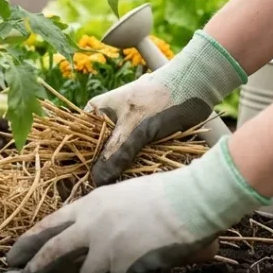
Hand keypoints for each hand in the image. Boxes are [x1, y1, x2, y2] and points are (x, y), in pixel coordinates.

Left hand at [6, 139, 269, 272]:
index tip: (12, 257)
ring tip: (127, 262)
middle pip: (50, 255)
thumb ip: (100, 217)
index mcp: (89, 205)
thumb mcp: (122, 196)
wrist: (192, 200)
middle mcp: (90, 226)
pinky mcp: (123, 267)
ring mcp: (106, 248)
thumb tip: (85, 240)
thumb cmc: (166, 194)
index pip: (47, 226)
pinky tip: (144, 266)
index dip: (27, 243)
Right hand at [88, 30, 248, 185]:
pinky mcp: (143, 135)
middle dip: (99, 169)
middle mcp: (108, 118)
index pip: (77, 139)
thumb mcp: (135, 128)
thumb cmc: (160, 100)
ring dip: (118, 169)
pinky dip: (135, 165)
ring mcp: (126, 127)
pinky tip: (136, 176)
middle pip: (96, 150)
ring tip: (119, 185)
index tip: (81, 181)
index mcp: (97, 110)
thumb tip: (96, 180)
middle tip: (102, 187)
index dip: (77, 161)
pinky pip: (132, 155)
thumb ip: (114, 154)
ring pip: (115, 155)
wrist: (196, 85)